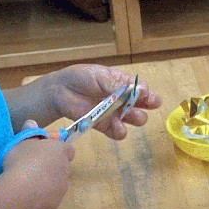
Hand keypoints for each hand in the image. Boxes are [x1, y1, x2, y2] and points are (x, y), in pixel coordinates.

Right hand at [0, 124, 73, 208]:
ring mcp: (63, 188)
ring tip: (28, 186)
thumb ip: (29, 132)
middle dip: (51, 169)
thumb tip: (32, 122)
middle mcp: (66, 169)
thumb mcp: (20, 142)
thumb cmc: (21, 160)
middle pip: (62, 168)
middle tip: (32, 169)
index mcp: (61, 151)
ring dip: (47, 185)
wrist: (19, 189)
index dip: (57, 151)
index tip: (43, 153)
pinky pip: (50, 203)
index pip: (68, 149)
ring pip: (57, 185)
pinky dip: (42, 203)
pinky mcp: (56, 205)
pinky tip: (29, 201)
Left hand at [37, 66, 160, 140]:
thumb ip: (118, 85)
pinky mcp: (105, 125)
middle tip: (139, 105)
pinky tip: (116, 126)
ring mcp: (115, 113)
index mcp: (124, 84)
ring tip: (127, 116)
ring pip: (136, 119)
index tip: (146, 96)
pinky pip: (119, 132)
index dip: (148, 94)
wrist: (60, 91)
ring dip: (135, 118)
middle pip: (144, 106)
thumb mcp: (101, 76)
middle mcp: (124, 99)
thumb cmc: (81, 78)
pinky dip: (120, 131)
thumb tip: (139, 90)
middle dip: (146, 106)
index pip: (143, 90)